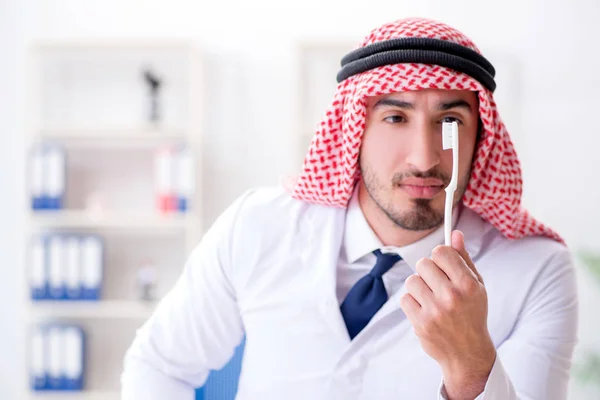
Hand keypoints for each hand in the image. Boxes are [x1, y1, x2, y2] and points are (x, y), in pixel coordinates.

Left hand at [399, 230, 495, 399]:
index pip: (441, 252)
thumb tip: (454, 233)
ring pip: (412, 280)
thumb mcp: (476, 286)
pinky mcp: (420, 323)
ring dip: (419, 287)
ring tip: (431, 298)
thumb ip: (464, 259)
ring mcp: (434, 310)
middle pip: (423, 264)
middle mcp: (451, 296)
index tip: (443, 266)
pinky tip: (425, 310)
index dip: (440, 257)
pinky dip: (412, 303)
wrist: (468, 354)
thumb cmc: (472, 314)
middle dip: (428, 272)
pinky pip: (405, 298)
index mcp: (467, 284)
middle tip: (438, 285)